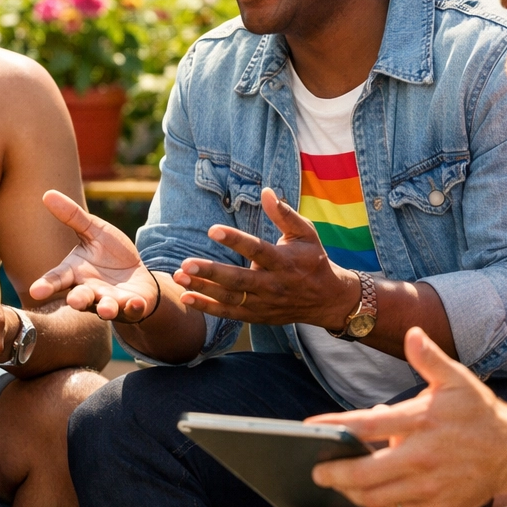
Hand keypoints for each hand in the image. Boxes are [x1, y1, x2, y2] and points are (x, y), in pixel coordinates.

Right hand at [30, 190, 159, 321]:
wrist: (137, 275)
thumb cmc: (110, 254)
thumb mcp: (94, 231)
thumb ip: (73, 217)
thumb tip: (47, 194)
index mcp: (76, 272)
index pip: (57, 279)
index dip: (46, 285)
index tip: (35, 292)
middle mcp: (89, 291)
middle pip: (80, 298)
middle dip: (77, 300)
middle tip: (74, 300)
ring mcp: (109, 301)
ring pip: (104, 308)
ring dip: (105, 308)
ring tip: (106, 308)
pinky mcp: (131, 307)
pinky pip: (132, 310)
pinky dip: (134, 307)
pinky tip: (136, 302)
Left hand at [176, 187, 358, 327]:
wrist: (327, 299)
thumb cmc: (313, 259)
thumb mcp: (305, 233)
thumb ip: (284, 213)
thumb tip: (266, 191)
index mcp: (284, 261)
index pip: (257, 250)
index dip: (235, 240)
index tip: (212, 230)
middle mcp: (273, 284)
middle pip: (238, 280)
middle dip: (211, 272)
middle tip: (185, 263)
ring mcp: (264, 303)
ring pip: (230, 298)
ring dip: (203, 289)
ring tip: (178, 278)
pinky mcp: (257, 316)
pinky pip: (230, 313)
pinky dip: (208, 308)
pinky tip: (186, 298)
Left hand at [306, 328, 506, 506]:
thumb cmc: (479, 412)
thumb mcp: (457, 379)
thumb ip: (429, 358)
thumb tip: (411, 332)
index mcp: (422, 420)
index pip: (366, 425)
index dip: (334, 427)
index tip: (309, 428)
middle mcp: (423, 456)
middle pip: (364, 473)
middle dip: (333, 474)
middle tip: (316, 471)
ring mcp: (431, 486)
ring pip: (377, 498)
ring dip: (351, 493)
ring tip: (337, 484)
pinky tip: (366, 499)